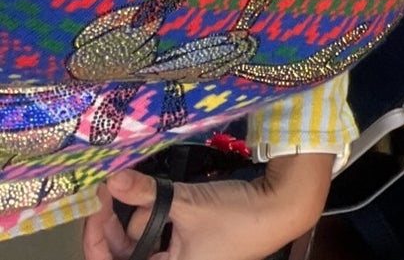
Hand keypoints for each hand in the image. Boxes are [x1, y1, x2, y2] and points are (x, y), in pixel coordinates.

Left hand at [84, 154, 330, 259]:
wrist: (282, 207)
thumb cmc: (235, 217)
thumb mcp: (186, 203)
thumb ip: (146, 192)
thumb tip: (111, 178)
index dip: (95, 242)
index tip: (94, 209)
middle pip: (126, 252)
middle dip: (115, 223)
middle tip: (109, 190)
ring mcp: (182, 258)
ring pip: (143, 240)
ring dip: (140, 216)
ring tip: (147, 190)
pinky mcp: (193, 244)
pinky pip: (162, 233)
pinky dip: (158, 215)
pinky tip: (163, 196)